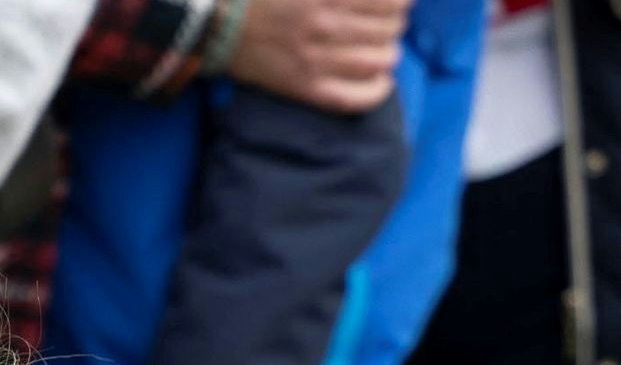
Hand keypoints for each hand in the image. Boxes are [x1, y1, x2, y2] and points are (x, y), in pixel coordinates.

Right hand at [225, 0, 409, 113]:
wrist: (218, 26)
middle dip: (395, 24)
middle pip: (390, 27)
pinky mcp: (304, 87)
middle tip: (386, 23)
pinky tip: (381, 81)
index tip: (398, 2)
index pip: (392, 0)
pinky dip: (377, 91)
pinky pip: (354, 98)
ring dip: (389, 53)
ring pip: (380, 60)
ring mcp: (314, 60)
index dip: (402, 0)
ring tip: (382, 48)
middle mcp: (324, 24)